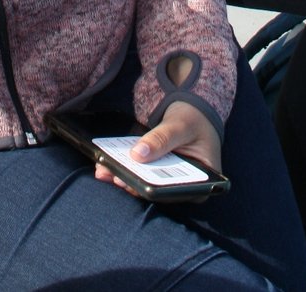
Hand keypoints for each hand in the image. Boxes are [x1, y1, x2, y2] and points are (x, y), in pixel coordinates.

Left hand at [94, 102, 220, 192]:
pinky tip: (106, 165)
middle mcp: (184, 188)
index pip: (173, 193)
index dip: (150, 189)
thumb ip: (162, 139)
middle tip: (113, 176)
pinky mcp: (156, 174)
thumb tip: (137, 154)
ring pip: (144, 185)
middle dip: (132, 184)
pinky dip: (124, 170)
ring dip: (123, 178)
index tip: (129, 181)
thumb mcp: (181, 125)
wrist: (193, 112)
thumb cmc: (194, 118)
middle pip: (157, 191)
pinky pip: (140, 174)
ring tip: (103, 170)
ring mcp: (169, 182)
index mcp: (202, 184)